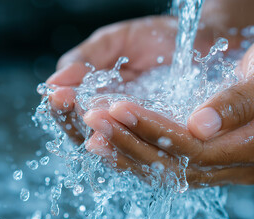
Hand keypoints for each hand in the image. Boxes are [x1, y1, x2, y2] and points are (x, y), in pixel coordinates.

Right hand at [45, 16, 225, 142]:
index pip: (70, 111)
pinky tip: (125, 135)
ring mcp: (138, 129)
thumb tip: (53, 81)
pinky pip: (145, 145)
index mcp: (97, 96)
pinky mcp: (163, 137)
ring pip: (111, 143)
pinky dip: (133, 140)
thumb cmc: (157, 37)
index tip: (58, 94)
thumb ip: (84, 59)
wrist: (201, 37)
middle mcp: (114, 118)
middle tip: (71, 104)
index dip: (62, 106)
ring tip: (94, 121)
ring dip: (101, 134)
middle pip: (85, 132)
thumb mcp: (115, 42)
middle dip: (75, 120)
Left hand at [83, 33, 253, 186]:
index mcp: (253, 147)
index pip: (194, 148)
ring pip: (167, 172)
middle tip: (96, 120)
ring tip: (94, 135)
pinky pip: (167, 167)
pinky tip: (112, 145)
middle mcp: (235, 167)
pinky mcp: (208, 162)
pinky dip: (137, 156)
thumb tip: (200, 125)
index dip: (155, 130)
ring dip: (127, 153)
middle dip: (131, 142)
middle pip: (175, 165)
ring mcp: (221, 169)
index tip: (120, 108)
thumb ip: (242, 101)